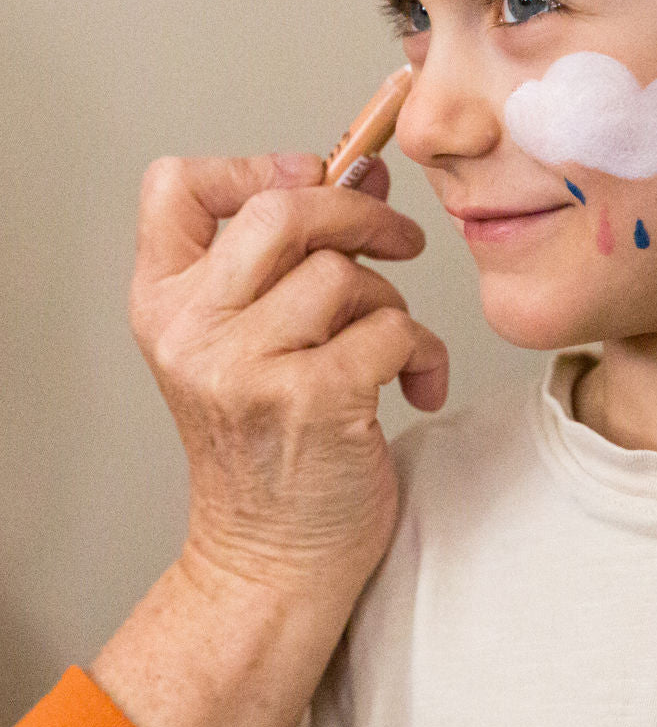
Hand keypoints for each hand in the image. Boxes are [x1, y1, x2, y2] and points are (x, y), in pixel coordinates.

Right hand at [128, 150, 447, 606]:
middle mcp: (192, 331)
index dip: (252, 165)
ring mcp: (247, 367)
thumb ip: (295, 255)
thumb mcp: (251, 342)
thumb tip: (367, 171)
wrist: (271, 560)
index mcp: (164, 305)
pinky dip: (422, 353)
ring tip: (391, 343)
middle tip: (397, 238)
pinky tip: (413, 386)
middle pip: (282, 211)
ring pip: (346, 274)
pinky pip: (394, 330)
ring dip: (391, 302)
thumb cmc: (271, 449)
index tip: (310, 179)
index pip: (175, 186)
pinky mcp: (312, 401)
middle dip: (358, 213)